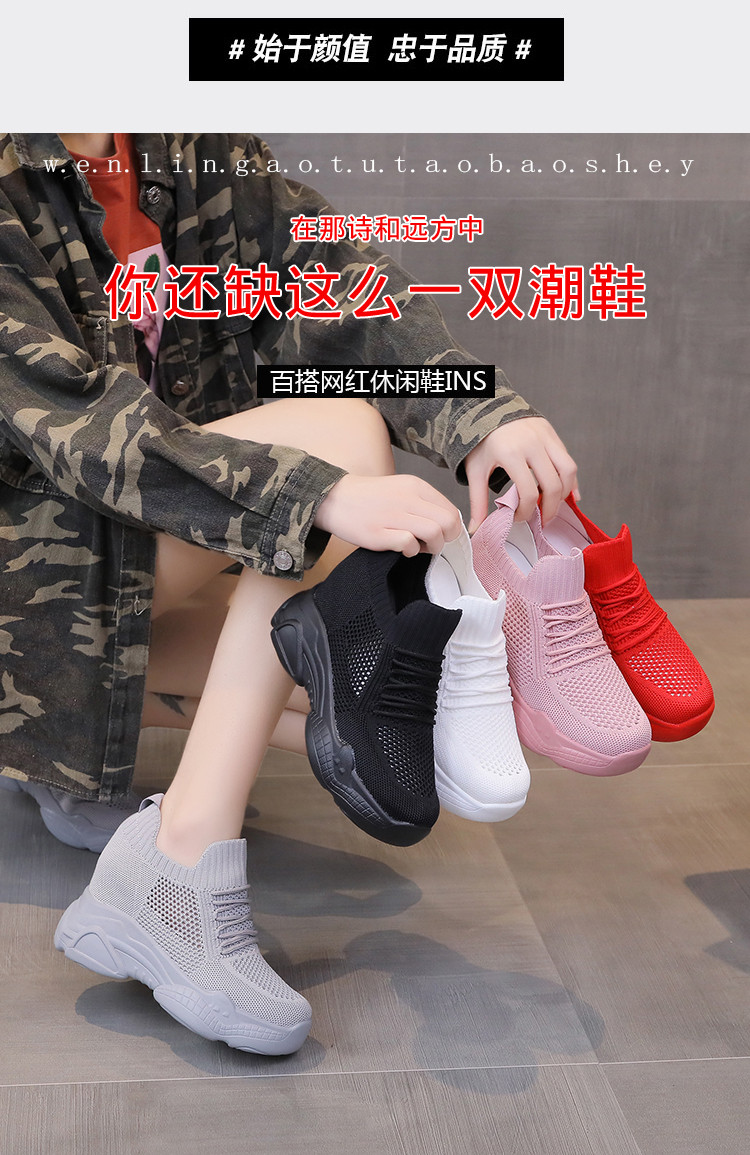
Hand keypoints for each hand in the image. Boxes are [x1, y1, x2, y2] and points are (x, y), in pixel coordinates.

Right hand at [314, 473, 461, 556]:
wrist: (333, 498)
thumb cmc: (369, 498)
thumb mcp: (401, 489)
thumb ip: (424, 503)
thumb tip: (446, 525)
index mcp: (415, 486)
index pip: (452, 510)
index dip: (451, 528)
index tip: (441, 535)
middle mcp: (407, 498)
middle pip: (448, 523)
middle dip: (446, 539)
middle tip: (432, 544)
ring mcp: (392, 515)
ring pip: (434, 533)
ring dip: (432, 547)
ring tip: (418, 548)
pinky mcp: (378, 533)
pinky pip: (409, 544)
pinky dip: (412, 552)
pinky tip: (403, 549)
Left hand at [464, 416, 578, 529]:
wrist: (486, 408)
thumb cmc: (480, 441)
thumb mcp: (475, 471)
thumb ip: (477, 501)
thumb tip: (477, 529)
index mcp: (511, 454)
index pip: (528, 493)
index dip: (526, 512)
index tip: (518, 517)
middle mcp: (532, 444)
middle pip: (553, 485)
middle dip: (550, 509)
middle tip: (543, 520)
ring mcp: (545, 437)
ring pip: (568, 470)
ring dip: (565, 493)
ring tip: (553, 505)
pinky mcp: (552, 433)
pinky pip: (568, 459)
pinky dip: (569, 479)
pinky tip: (565, 493)